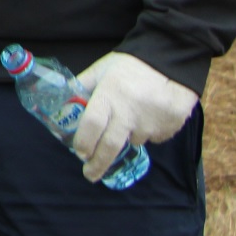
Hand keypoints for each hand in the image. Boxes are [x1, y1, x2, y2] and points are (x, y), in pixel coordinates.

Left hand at [74, 51, 196, 181]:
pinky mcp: (169, 127)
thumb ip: (83, 84)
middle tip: (90, 174)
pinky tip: (148, 116)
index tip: (80, 153)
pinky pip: (153, 137)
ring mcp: (151, 121)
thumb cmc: (131, 64)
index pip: (92, 124)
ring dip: (127, 137)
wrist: (172, 61)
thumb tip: (64, 100)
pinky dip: (147, 132)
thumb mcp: (102, 69)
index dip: (84, 142)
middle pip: (111, 145)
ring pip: (133, 140)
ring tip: (130, 117)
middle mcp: (129, 111)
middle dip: (98, 163)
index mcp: (109, 94)